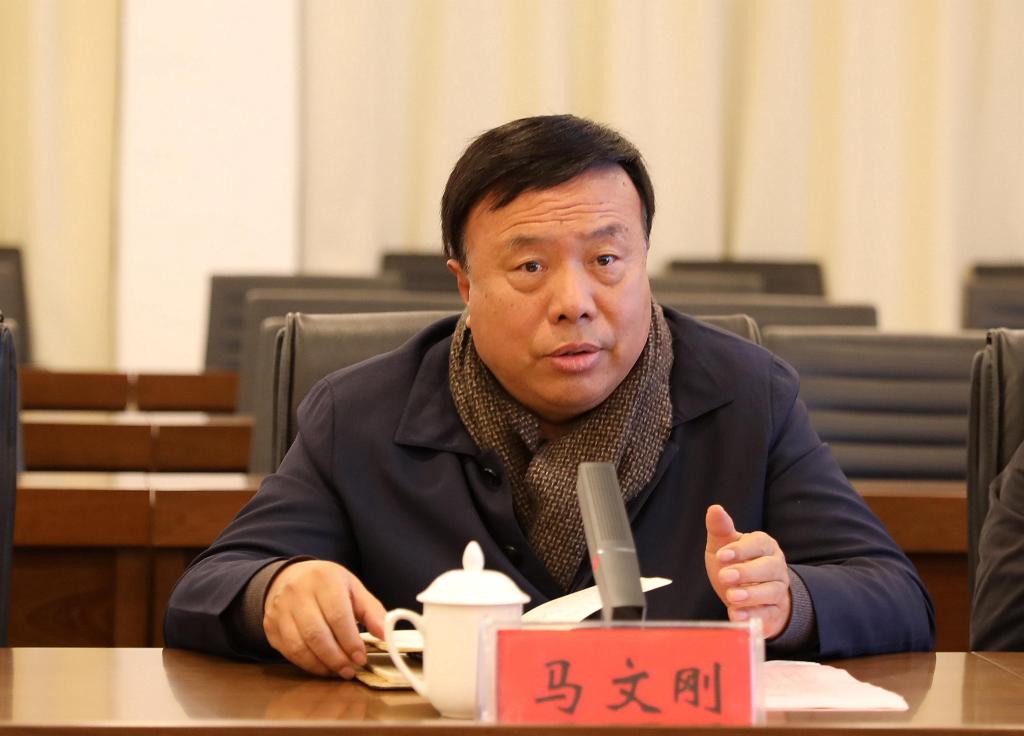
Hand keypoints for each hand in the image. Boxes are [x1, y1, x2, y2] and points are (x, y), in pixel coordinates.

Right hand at [263, 560, 385, 678]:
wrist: (288, 577)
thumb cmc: (326, 584)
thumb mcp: (352, 588)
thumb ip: (371, 610)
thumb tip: (385, 634)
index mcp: (323, 579)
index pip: (337, 615)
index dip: (350, 641)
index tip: (361, 657)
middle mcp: (298, 592)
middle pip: (316, 633)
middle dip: (337, 657)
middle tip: (351, 669)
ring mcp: (280, 610)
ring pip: (300, 646)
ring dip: (322, 664)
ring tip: (339, 671)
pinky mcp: (271, 626)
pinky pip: (289, 652)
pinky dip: (307, 664)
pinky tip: (323, 667)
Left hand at [704, 504, 791, 638]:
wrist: (746, 595)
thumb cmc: (734, 564)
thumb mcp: (723, 546)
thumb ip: (720, 529)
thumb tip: (714, 508)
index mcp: (764, 546)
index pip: (758, 544)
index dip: (741, 550)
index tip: (721, 555)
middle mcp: (776, 566)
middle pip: (769, 568)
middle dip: (746, 572)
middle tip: (725, 577)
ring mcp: (778, 590)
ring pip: (771, 592)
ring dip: (751, 595)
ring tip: (731, 597)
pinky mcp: (774, 612)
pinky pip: (768, 615)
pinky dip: (753, 616)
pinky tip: (736, 615)